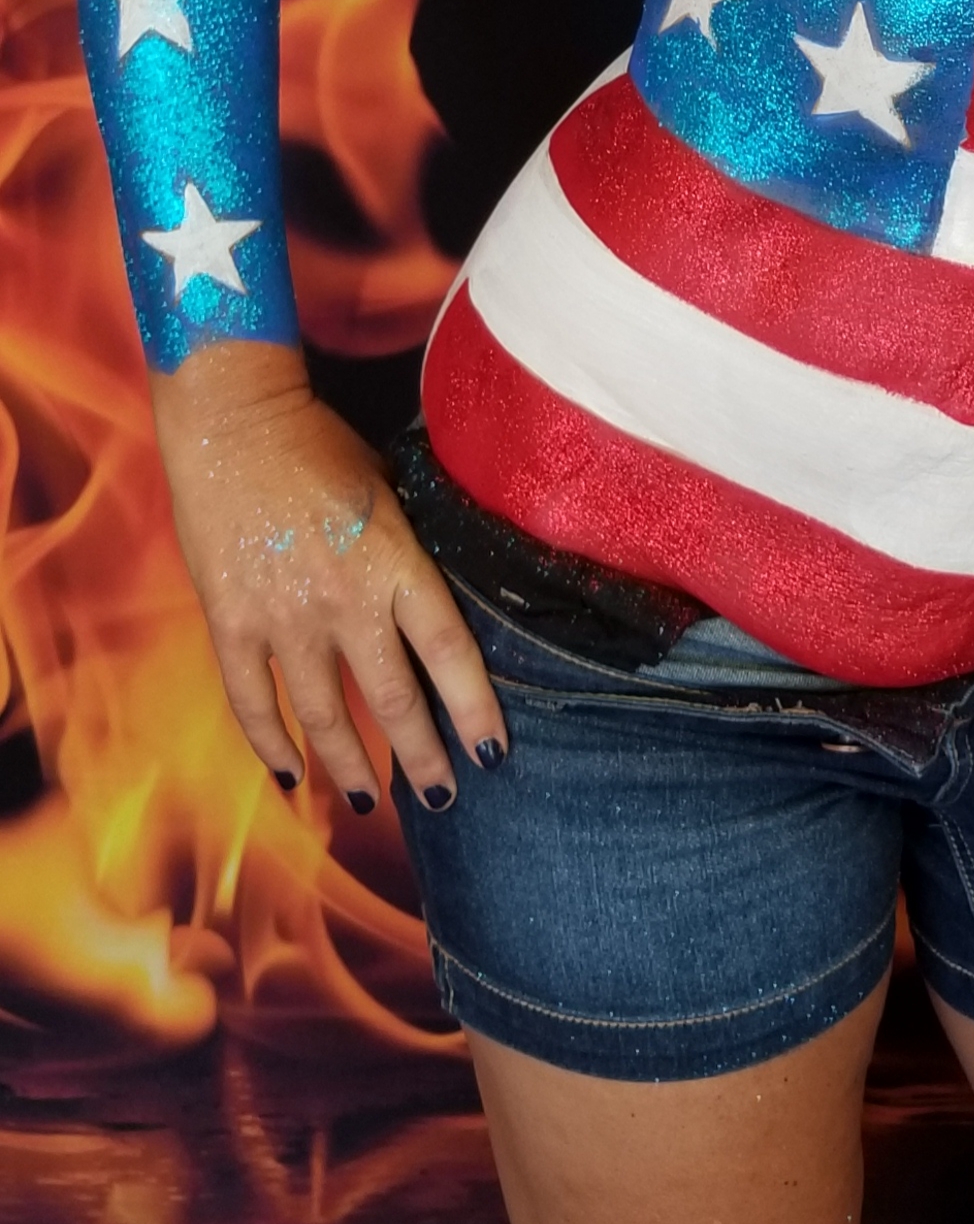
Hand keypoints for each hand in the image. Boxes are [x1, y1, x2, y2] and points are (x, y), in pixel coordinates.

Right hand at [150, 340, 507, 815]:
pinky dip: (273, 745)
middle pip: (394, 701)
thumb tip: (441, 604)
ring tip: (373, 801)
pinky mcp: (230, 624)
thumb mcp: (391, 491)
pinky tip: (293, 775)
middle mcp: (346, 601)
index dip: (474, 711)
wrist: (234, 421)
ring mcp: (284, 618)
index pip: (450, 654)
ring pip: (324, 716)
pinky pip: (253, 703)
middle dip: (422, 758)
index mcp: (396, 563)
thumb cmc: (322, 447)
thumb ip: (410, 553)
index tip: (494, 753)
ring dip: (352, 766)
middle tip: (444, 797)